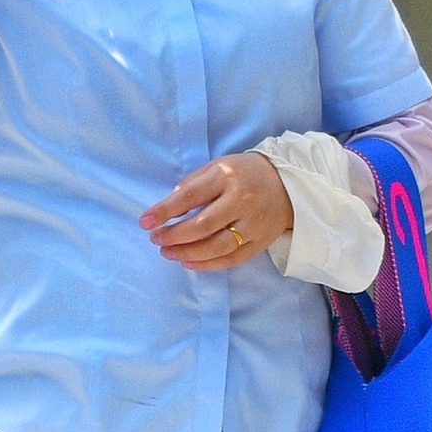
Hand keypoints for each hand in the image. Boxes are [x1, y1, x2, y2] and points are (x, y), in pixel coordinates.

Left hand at [140, 152, 294, 271]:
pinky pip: (232, 259)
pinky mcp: (261, 241)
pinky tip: (188, 262)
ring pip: (216, 246)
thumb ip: (194, 182)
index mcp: (226, 176)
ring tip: (167, 252)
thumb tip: (170, 205)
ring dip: (187, 252)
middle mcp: (241, 200)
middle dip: (173, 235)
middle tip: (156, 238)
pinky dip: (208, 264)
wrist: (287, 183)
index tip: (144, 222)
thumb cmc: (244, 173)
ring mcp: (253, 223)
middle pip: (202, 225)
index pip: (189, 196)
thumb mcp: (218, 166)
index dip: (164, 211)